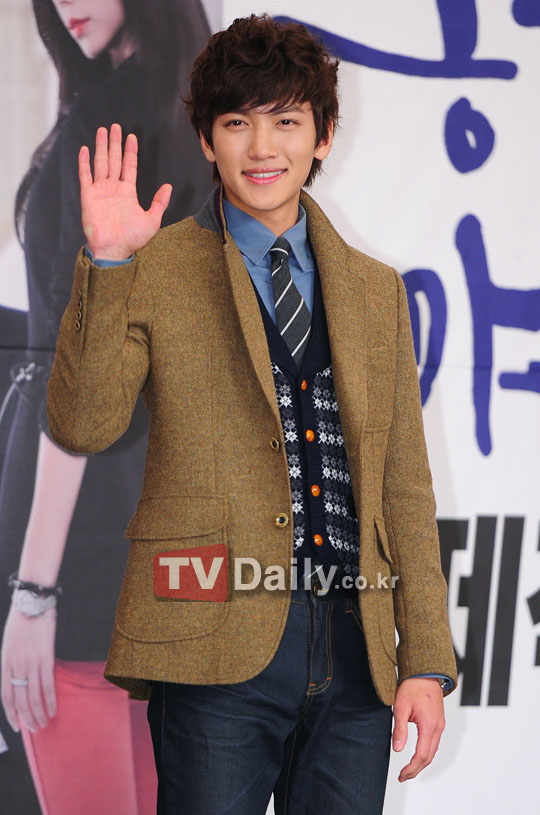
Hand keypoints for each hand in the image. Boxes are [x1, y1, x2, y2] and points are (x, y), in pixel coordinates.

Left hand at [1, 604, 56, 732]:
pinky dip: (49, 700)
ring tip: (44, 724)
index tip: (17, 726)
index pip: (6, 695)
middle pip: (20, 700)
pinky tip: (53, 710)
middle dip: (26, 718)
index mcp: (5, 662)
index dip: (10, 714)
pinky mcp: (45, 656)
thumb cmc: (22, 621)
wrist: (33, 602)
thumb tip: (18, 679)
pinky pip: (47, 684)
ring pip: (33, 696)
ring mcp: (30, 662)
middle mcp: (15, 665)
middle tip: (35, 729)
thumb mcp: (9, 643)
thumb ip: (12, 662)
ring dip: (38, 714)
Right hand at [79, 123, 171, 258]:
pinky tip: (85, 149)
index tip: (131, 137)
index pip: (129, 166)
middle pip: (114, 160)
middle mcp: (113, 188)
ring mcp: (100, 191)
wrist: (113, 249)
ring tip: (102, 131)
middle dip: (115, 143)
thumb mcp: (152, 220)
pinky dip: (84, 163)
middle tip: (115, 127)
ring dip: (101, 147)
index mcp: (127, 192)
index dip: (130, 151)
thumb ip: (159, 203)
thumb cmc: (132, 239)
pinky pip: (85, 176)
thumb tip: (168, 187)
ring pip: (101, 163)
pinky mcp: (88, 196)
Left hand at [392, 677, 444, 781]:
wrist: (425, 672)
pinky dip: (426, 753)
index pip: (422, 756)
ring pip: (433, 751)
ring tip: (408, 769)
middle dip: (416, 769)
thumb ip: (400, 729)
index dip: (411, 768)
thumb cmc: (413, 686)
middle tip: (403, 776)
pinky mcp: (439, 721)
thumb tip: (397, 749)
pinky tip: (417, 754)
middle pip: (429, 757)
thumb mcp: (401, 707)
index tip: (401, 775)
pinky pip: (434, 742)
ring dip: (421, 762)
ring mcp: (440, 725)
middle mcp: (438, 727)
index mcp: (429, 725)